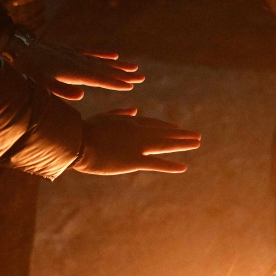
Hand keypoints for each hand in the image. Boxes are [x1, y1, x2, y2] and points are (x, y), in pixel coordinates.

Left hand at [15, 43, 144, 99]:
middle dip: (124, 74)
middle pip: (105, 69)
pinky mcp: (69, 50)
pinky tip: (114, 55)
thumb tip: (81, 95)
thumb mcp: (39, 84)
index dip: (115, 83)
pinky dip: (103, 54)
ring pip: (101, 61)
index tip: (131, 86)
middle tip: (142, 77)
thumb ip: (60, 90)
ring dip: (118, 66)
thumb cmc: (27, 70)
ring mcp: (74, 55)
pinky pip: (90, 52)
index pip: (98, 79)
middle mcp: (77, 61)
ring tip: (135, 68)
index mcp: (73, 72)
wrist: (16, 47)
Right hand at [73, 111, 200, 174]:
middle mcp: (138, 132)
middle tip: (197, 136)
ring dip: (183, 144)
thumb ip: (120, 113)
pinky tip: (183, 167)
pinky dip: (171, 165)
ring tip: (197, 143)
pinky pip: (157, 163)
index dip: (167, 126)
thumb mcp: (104, 117)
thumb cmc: (86, 129)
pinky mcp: (134, 160)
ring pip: (166, 144)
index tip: (178, 128)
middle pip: (165, 133)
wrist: (78, 142)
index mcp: (130, 121)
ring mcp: (138, 146)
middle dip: (182, 134)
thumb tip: (134, 109)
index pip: (153, 123)